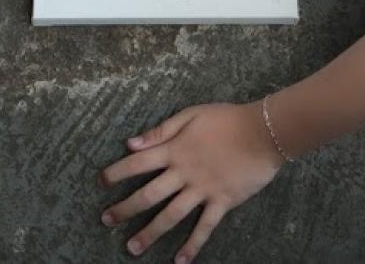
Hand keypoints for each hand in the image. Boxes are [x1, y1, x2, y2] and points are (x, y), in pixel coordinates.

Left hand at [99, 103, 282, 261]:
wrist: (264, 132)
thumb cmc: (226, 119)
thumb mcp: (190, 115)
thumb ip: (160, 131)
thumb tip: (131, 143)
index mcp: (174, 149)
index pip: (137, 163)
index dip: (116, 172)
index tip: (100, 182)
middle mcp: (183, 173)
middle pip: (148, 194)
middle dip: (125, 209)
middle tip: (107, 220)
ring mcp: (202, 190)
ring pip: (171, 216)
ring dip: (150, 233)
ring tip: (132, 248)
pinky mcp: (222, 202)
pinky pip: (204, 227)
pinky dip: (192, 245)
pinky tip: (180, 261)